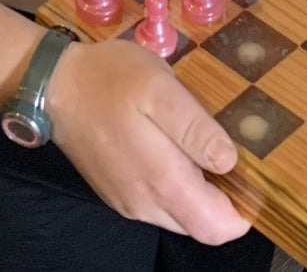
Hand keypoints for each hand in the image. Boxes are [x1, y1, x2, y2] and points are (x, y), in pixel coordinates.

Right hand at [46, 37, 250, 243]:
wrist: (54, 86)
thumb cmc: (111, 79)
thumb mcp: (159, 88)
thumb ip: (195, 129)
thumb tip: (230, 162)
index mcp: (163, 181)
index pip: (218, 227)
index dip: (243, 209)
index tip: (252, 174)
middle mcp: (147, 205)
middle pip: (202, 226)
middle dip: (224, 201)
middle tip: (228, 153)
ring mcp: (129, 203)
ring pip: (180, 217)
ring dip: (198, 194)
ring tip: (200, 146)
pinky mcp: (117, 194)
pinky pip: (158, 205)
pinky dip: (175, 187)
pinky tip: (170, 149)